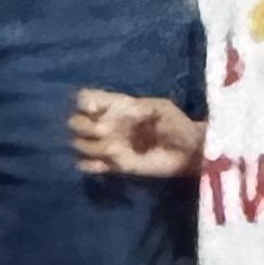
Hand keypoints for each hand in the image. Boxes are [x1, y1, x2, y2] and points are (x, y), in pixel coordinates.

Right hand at [70, 90, 205, 177]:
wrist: (187, 152)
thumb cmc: (177, 124)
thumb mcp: (162, 108)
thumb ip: (139, 108)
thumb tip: (118, 111)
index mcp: (118, 106)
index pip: (86, 98)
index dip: (85, 102)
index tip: (95, 110)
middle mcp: (108, 124)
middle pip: (75, 122)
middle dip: (84, 126)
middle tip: (104, 131)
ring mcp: (109, 145)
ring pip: (79, 144)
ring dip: (91, 147)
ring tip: (114, 149)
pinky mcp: (115, 166)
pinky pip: (89, 166)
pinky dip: (90, 165)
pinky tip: (106, 162)